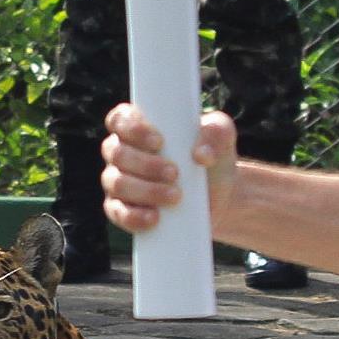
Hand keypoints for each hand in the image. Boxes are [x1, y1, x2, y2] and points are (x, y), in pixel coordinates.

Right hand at [100, 105, 237, 234]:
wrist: (221, 195)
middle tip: (175, 173)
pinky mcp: (122, 209)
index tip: (159, 142)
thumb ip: (216, 132)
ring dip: (145, 190)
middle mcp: (121, 152)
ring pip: (116, 183)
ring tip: (175, 196)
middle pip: (116, 153)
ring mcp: (118, 181)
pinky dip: (134, 217)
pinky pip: (117, 213)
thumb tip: (201, 154)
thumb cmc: (213, 155)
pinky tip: (154, 218)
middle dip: (145, 164)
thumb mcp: (221, 135)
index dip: (132, 129)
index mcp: (137, 126)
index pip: (119, 119)